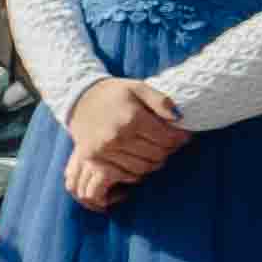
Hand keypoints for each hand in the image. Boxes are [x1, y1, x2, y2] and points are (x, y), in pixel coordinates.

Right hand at [64, 76, 186, 197]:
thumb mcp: (138, 88)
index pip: (167, 138)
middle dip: (169, 150)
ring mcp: (104, 150)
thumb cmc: (113, 93)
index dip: (180, 138)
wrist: (78, 99)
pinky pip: (126, 174)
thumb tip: (180, 118)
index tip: (183, 135)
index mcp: (131, 118)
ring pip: (143, 167)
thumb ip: (161, 100)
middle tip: (170, 143)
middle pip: (157, 155)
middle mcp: (117, 136)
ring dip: (154, 162)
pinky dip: (137, 171)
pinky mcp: (94, 159)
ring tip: (155, 151)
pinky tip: (139, 158)